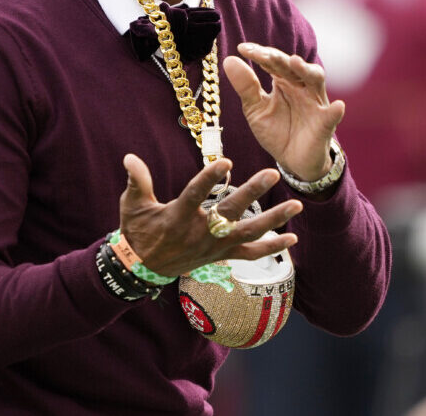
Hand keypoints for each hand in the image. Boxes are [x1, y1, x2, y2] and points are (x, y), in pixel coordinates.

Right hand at [119, 154, 299, 278]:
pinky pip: (250, 254)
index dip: (210, 178)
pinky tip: (292, 238)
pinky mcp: (221, 256)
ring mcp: (214, 247)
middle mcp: (200, 233)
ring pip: (248, 233)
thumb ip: (137, 180)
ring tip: (296, 205)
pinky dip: (272, 247)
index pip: (196, 195)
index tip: (227, 161)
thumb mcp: (132, 205)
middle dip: (252, 192)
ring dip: (274, 219)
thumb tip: (129, 156)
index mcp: (178, 217)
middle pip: (230, 212)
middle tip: (272, 173)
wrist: (142, 268)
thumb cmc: (138, 231)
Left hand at [224, 43, 344, 181]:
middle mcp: (301, 87)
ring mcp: (315, 103)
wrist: (292, 162)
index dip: (259, 53)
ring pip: (315, 80)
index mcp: (284, 81)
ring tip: (295, 62)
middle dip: (278, 58)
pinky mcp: (324, 124)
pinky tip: (338, 106)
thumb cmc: (276, 131)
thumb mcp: (255, 109)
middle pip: (293, 66)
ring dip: (305, 70)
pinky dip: (335, 111)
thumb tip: (230, 60)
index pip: (273, 61)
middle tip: (263, 54)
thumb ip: (245, 86)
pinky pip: (331, 116)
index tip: (242, 48)